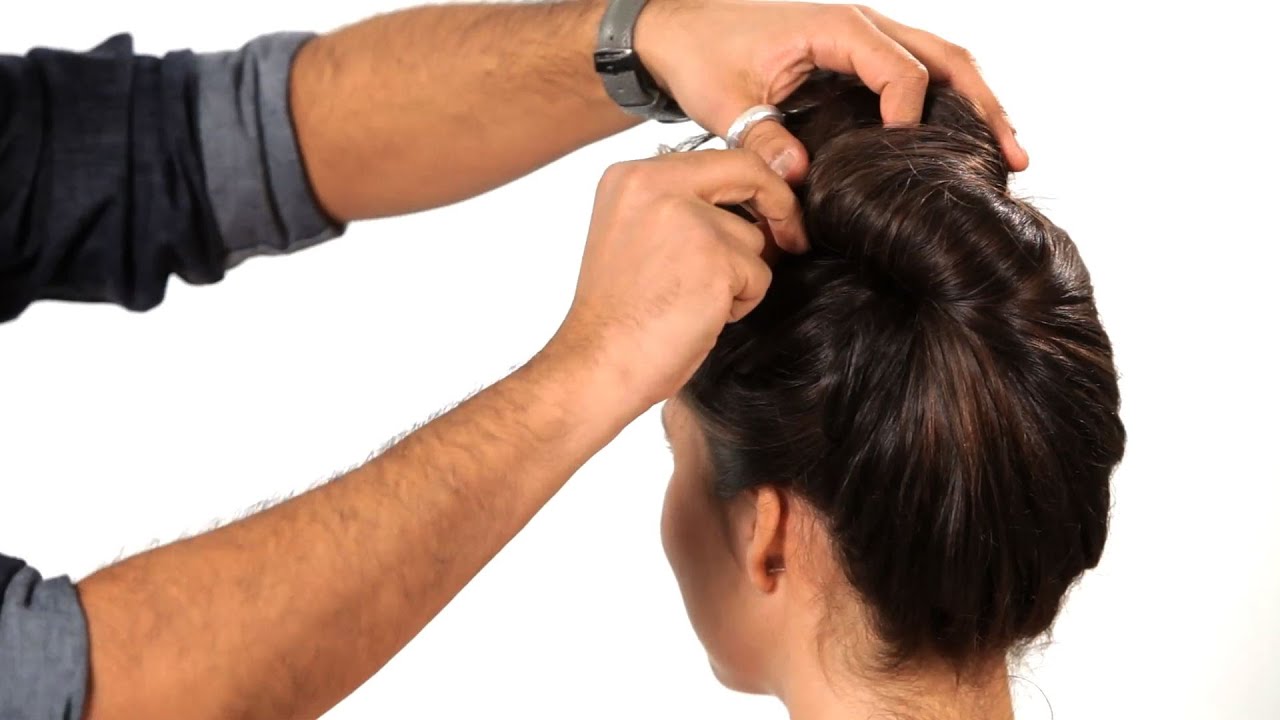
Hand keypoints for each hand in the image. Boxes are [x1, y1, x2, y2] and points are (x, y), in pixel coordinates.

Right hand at [548, 150, 803, 410]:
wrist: (599, 363)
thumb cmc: (619, 315)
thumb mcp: (636, 236)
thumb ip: (681, 208)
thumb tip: (751, 203)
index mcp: (632, 177)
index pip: (717, 159)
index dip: (754, 182)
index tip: (772, 208)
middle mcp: (656, 185)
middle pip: (748, 172)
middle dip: (780, 204)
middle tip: (792, 239)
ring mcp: (688, 220)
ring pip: (753, 238)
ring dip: (740, 274)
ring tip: (695, 301)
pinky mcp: (715, 259)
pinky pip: (758, 275)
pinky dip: (741, 302)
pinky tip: (702, 317)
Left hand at [634, 1, 1027, 180]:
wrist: (680, 30)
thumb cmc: (702, 56)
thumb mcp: (725, 104)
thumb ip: (761, 139)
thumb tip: (798, 178)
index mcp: (835, 28)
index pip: (901, 71)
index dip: (912, 116)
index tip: (906, 159)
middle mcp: (861, 25)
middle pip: (945, 58)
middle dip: (983, 106)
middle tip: (1012, 157)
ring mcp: (865, 38)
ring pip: (942, 61)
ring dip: (977, 103)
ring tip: (1007, 153)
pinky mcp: (859, 57)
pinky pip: (918, 72)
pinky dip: (948, 102)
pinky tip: (962, 141)